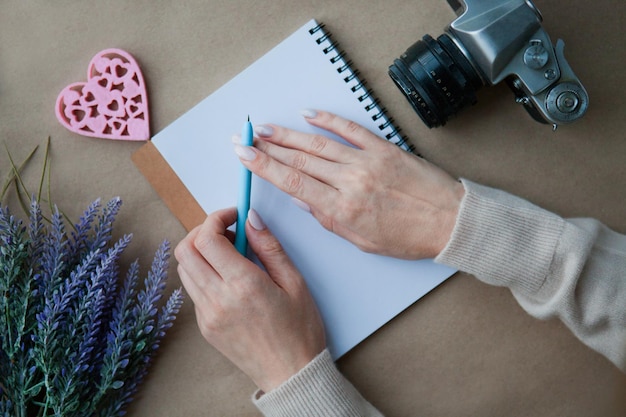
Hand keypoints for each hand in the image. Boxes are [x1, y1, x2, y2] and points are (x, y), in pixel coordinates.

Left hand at [174, 208, 324, 392]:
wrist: (291, 374)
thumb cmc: (299, 330)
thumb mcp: (294, 282)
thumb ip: (269, 247)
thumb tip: (251, 220)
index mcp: (243, 285)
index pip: (208, 238)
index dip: (216, 218)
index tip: (232, 215)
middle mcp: (218, 299)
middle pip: (185, 250)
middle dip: (201, 231)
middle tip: (225, 230)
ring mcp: (207, 315)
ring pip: (184, 269)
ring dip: (200, 252)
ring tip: (228, 254)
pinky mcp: (205, 327)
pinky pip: (193, 290)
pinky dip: (203, 274)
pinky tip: (228, 279)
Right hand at [234, 110, 463, 258]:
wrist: (449, 222)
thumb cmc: (409, 237)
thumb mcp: (362, 241)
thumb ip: (329, 219)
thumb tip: (302, 199)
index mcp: (343, 209)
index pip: (292, 183)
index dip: (263, 167)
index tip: (244, 155)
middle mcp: (350, 182)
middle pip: (299, 161)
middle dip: (267, 148)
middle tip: (245, 137)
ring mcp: (367, 162)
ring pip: (318, 144)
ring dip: (288, 134)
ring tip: (266, 127)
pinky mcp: (384, 148)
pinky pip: (351, 130)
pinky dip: (327, 120)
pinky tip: (308, 114)